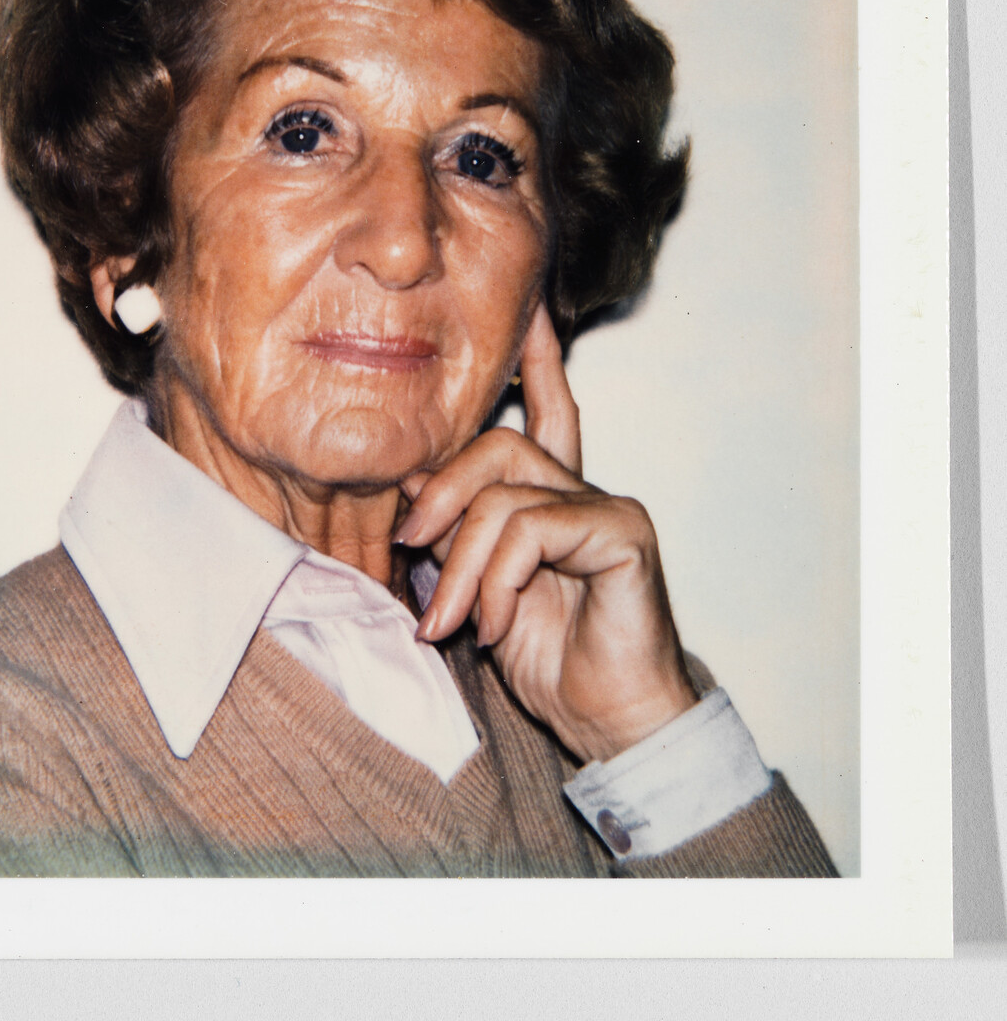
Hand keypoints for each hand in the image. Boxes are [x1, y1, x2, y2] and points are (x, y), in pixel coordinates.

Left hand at [396, 302, 697, 763]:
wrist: (607, 721)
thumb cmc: (548, 658)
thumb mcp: (477, 587)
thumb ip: (452, 531)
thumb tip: (406, 477)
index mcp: (552, 496)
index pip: (544, 410)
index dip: (537, 359)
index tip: (529, 309)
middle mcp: (583, 488)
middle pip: (496, 447)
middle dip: (439, 496)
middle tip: (408, 548)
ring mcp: (607, 507)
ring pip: (501, 495)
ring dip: (460, 565)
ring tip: (449, 622)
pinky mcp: (623, 534)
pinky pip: (532, 530)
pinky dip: (497, 581)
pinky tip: (496, 627)